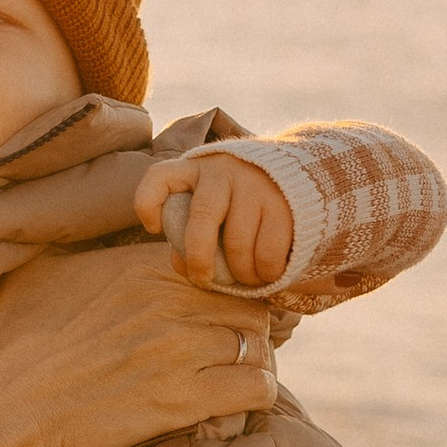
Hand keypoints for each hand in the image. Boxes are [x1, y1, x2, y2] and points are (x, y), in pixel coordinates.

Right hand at [0, 244, 275, 446]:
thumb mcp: (44, 271)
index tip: (216, 303)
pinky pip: (256, 389)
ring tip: (233, 371)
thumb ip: (90, 251)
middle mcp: (171, 302)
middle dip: (244, 322)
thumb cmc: (10, 341)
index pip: (222, 261)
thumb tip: (103, 237)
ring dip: (251, 357)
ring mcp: (182, 352)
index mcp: (143, 266)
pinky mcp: (184, 402)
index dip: (227, 283)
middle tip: (230, 342)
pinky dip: (254, 393)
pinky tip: (234, 398)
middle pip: (248, 302)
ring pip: (259, 343)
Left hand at [132, 149, 293, 288]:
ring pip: (238, 242)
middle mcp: (223, 171)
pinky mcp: (285, 203)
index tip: (155, 229)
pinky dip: (266, 272)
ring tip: (244, 277)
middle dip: (199, 257)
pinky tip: (266, 272)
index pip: (159, 177)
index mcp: (195, 169)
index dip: (148, 204)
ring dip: (240, 272)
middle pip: (202, 216)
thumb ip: (189, 230)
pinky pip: (269, 251)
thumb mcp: (211, 206)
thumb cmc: (239, 201)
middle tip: (203, 277)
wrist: (299, 172)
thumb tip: (182, 264)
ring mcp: (255, 184)